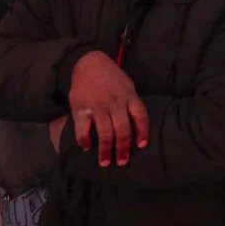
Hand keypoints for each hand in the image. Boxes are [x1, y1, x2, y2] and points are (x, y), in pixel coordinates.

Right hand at [66, 50, 148, 166]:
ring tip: (105, 162)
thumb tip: (137, 125)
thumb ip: (131, 103)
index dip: (143, 132)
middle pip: (123, 130)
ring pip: (105, 133)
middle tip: (122, 162)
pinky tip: (87, 147)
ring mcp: (98, 106)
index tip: (142, 145)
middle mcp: (115, 103)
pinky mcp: (81, 109)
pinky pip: (83, 130)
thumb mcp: (127, 85)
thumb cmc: (111, 77)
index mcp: (129, 96)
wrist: (88, 63)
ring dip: (105, 150)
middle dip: (123, 149)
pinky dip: (85, 141)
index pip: (141, 116)